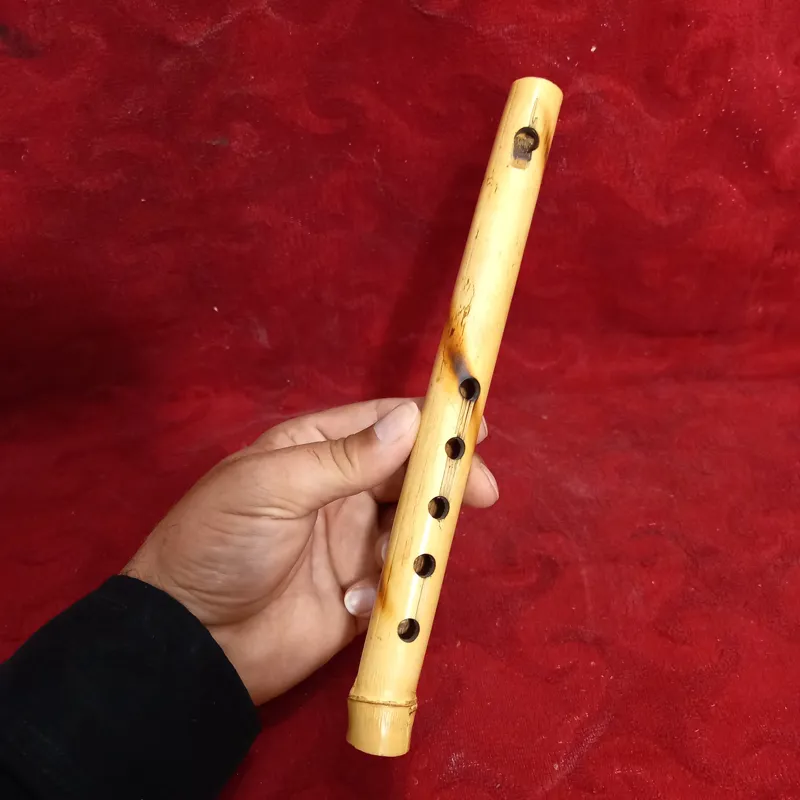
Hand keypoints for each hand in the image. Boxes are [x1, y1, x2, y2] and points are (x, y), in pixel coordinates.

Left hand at [123, 398, 497, 704]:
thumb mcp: (272, 488)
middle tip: (482, 491)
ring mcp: (350, 541)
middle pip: (407, 473)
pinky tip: (354, 601)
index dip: (428, 422)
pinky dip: (388, 587)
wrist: (191, 643)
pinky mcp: (358, 591)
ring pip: (410, 525)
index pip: (382, 424)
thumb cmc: (219, 545)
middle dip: (444, 480)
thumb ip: (344, 458)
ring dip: (419, 537)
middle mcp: (338, 489)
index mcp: (314, 449)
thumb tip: (409, 420)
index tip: (475, 426)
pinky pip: (396, 579)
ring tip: (412, 554)